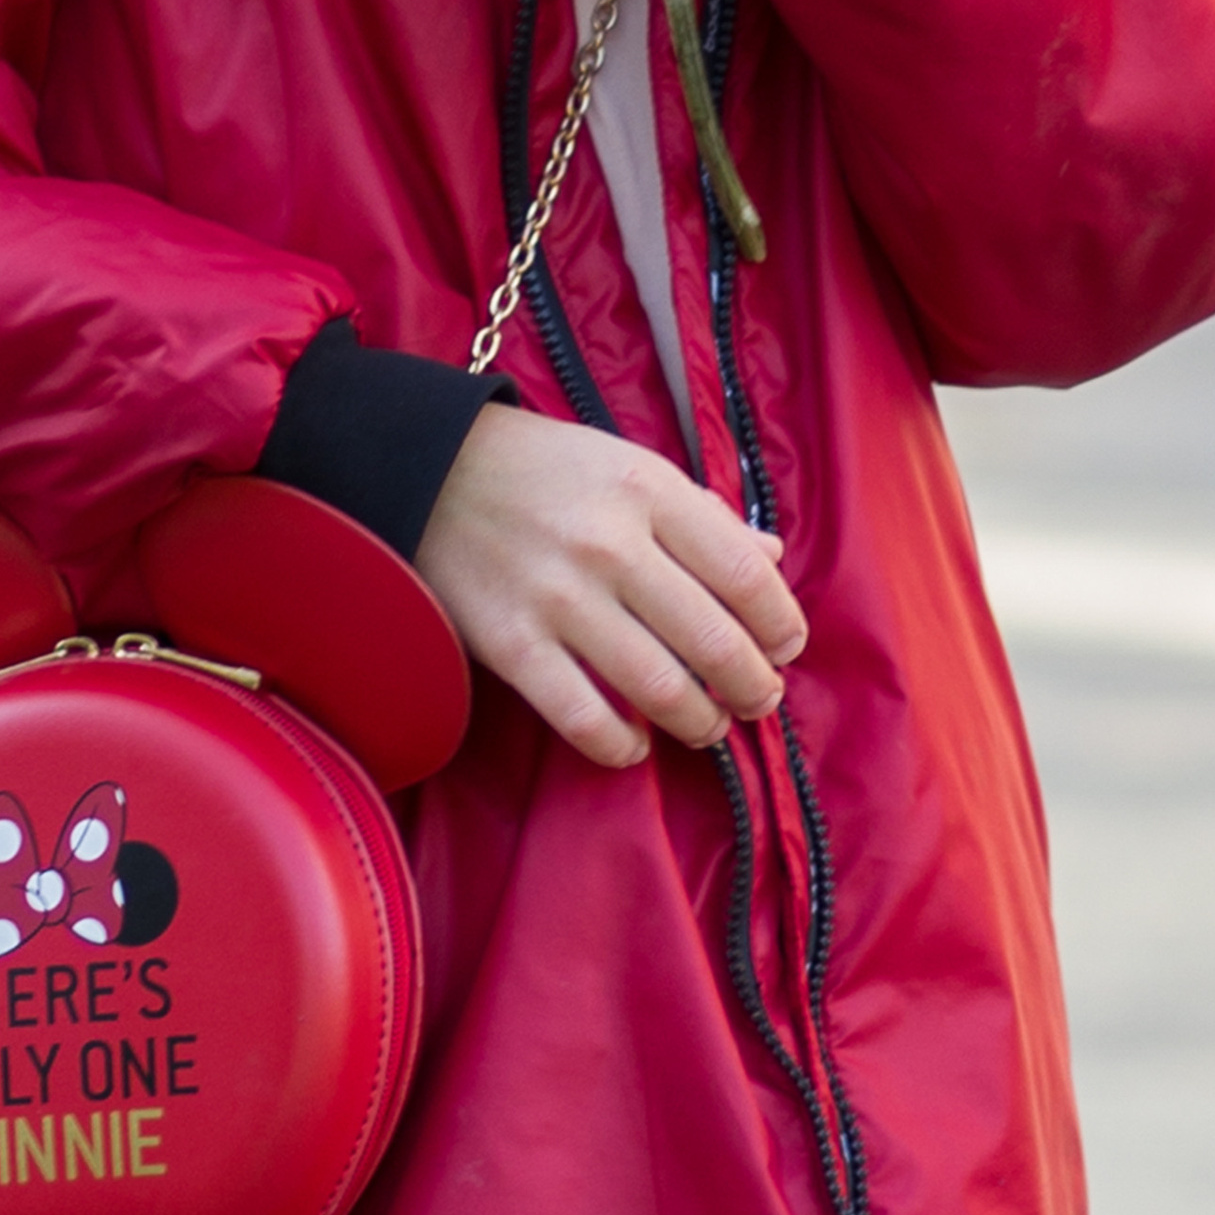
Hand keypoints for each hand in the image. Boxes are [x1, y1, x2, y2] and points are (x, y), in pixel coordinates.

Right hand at [416, 402, 807, 767]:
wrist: (429, 468)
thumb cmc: (546, 470)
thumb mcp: (631, 467)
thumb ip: (703, 515)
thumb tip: (772, 559)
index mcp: (649, 490)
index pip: (745, 572)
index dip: (780, 623)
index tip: (785, 646)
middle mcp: (611, 545)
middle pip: (714, 640)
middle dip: (753, 686)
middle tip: (759, 699)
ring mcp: (560, 599)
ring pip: (661, 690)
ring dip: (701, 722)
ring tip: (709, 724)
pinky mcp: (512, 646)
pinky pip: (586, 720)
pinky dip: (623, 746)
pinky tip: (636, 743)